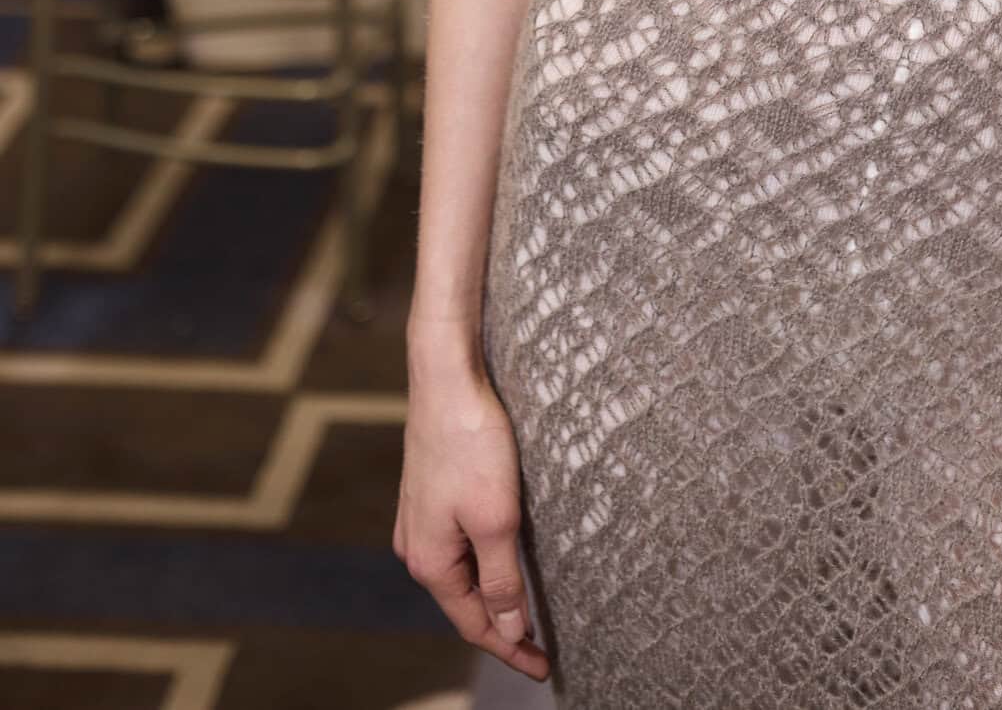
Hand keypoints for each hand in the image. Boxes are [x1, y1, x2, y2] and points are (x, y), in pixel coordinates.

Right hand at [394, 352, 550, 683]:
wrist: (446, 375)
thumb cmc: (471, 442)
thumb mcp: (496, 519)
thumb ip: (501, 580)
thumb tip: (506, 629)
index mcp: (429, 561)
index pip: (474, 624)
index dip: (510, 649)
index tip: (544, 667)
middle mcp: (417, 545)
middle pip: (465, 601)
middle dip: (501, 625)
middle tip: (542, 645)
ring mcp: (421, 517)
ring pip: (463, 570)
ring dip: (494, 591)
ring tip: (527, 609)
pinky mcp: (431, 491)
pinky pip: (460, 542)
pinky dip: (485, 559)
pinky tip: (504, 555)